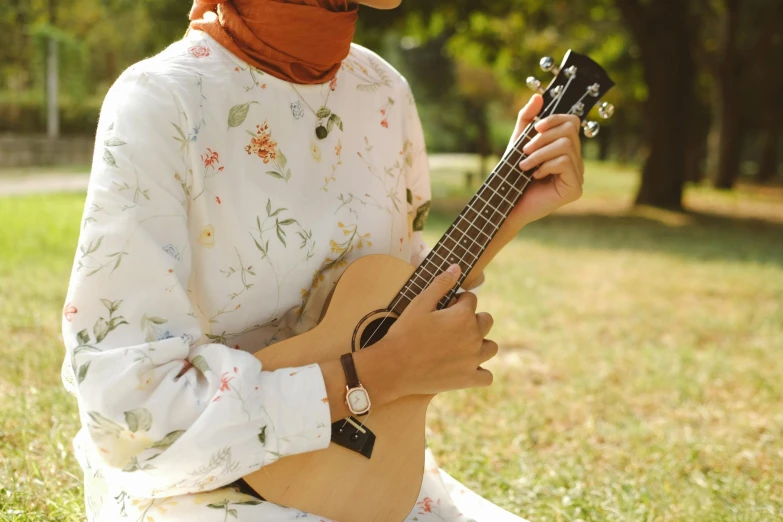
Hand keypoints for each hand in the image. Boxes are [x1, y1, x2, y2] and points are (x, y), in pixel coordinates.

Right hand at [359, 264, 496, 400]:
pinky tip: (467, 368)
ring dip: (481, 343)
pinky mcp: (468, 380)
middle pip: (486, 321)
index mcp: (463, 315)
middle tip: (451, 327)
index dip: (457, 301)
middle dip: (472, 320)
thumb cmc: (405, 333)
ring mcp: (473, 360)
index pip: (471, 299)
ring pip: (491, 347)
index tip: (444, 309)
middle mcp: (473, 336)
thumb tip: (457, 267)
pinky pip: (487, 377)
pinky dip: (480, 372)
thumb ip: (441, 284)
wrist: (393, 367)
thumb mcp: (420, 303)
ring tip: (461, 345)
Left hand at [506, 93, 584, 227]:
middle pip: (569, 131)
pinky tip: (535, 176)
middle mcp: (576, 161)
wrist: (507, 203)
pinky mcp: (575, 189)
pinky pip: (565, 162)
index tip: (535, 128)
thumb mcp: (518, 141)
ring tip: (524, 165)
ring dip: (539, 153)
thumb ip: (527, 119)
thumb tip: (538, 97)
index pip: (572, 122)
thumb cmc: (512, 174)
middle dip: (542, 138)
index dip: (554, 119)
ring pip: (566, 146)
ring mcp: (578, 175)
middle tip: (523, 151)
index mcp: (566, 148)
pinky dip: (546, 166)